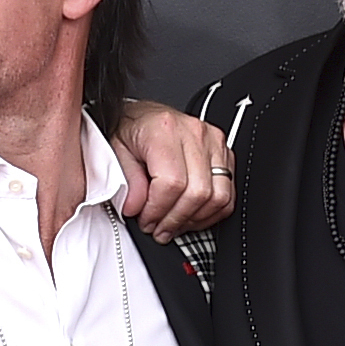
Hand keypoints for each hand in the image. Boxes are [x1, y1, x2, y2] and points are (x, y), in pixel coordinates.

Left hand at [110, 99, 235, 239]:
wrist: (143, 117)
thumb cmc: (131, 131)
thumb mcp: (116, 153)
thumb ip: (127, 182)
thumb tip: (135, 208)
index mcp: (165, 130)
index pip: (172, 183)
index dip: (158, 210)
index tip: (146, 220)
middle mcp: (194, 133)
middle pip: (198, 192)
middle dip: (175, 219)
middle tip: (158, 228)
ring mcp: (213, 142)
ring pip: (218, 196)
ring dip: (194, 219)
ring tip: (173, 224)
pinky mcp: (224, 153)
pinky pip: (228, 194)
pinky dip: (210, 213)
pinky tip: (190, 216)